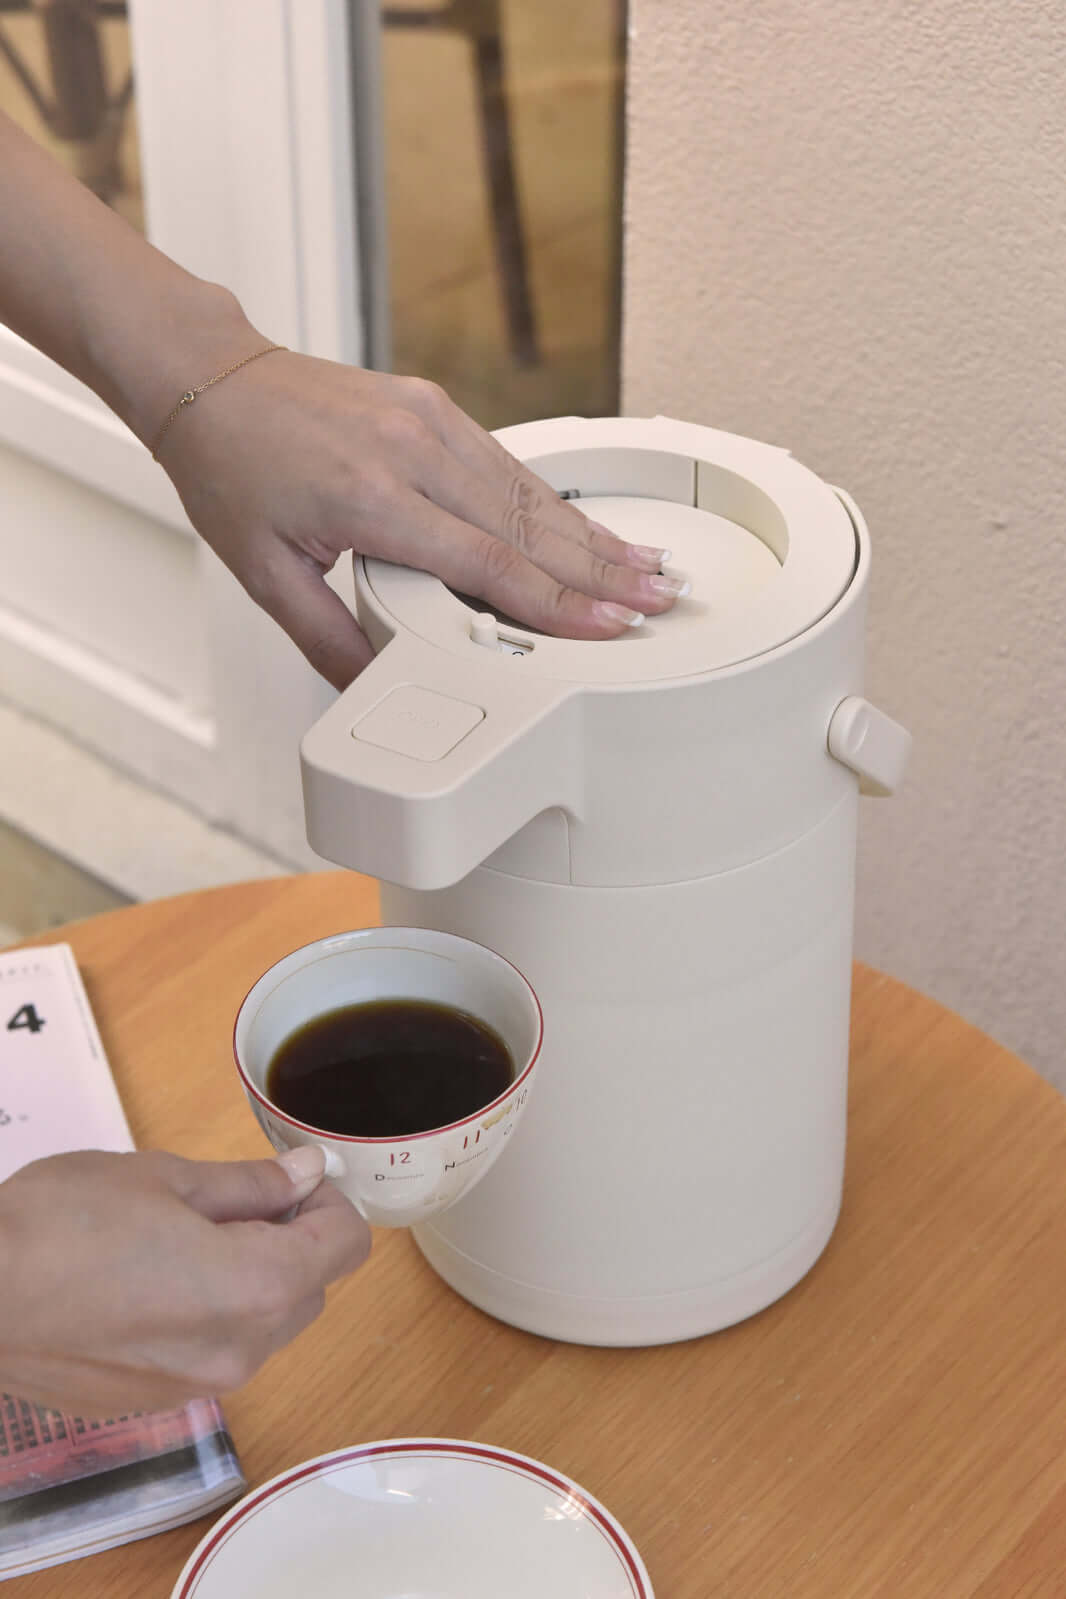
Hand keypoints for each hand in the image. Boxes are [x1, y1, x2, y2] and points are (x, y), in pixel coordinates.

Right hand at [0, 1145, 369, 1414]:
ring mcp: (197, 1387)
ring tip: (186, 1237)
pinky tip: (153, 1281)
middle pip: (312, 1291)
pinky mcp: (155, 1403)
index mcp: (256, 1288)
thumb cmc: (60, 1225)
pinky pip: (215, 1354)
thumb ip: (251, 1185)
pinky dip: (209, 1316)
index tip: (295, 1181)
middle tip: (235, 1201)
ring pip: (266, 1326)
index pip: (346, 1247)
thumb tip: (307, 1172)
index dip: (330, 1204)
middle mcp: (240, 1351)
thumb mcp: (165, 1179)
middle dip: (292, 1241)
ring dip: (253, 1280)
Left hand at [160, 341, 686, 689]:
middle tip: (659, 599)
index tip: (607, 627)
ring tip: (645, 565)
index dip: (556, 604)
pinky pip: (508, 460)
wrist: (212, 377)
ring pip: (529, 490)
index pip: (488, 565)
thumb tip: (374, 692)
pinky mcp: (433, 405)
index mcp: (371, 500)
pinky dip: (557, 498)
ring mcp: (427, 420)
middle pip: (529, 526)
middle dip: (601, 570)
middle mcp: (410, 451)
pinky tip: (589, 520)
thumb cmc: (233, 468)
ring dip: (593, 533)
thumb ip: (325, 637)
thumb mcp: (264, 572)